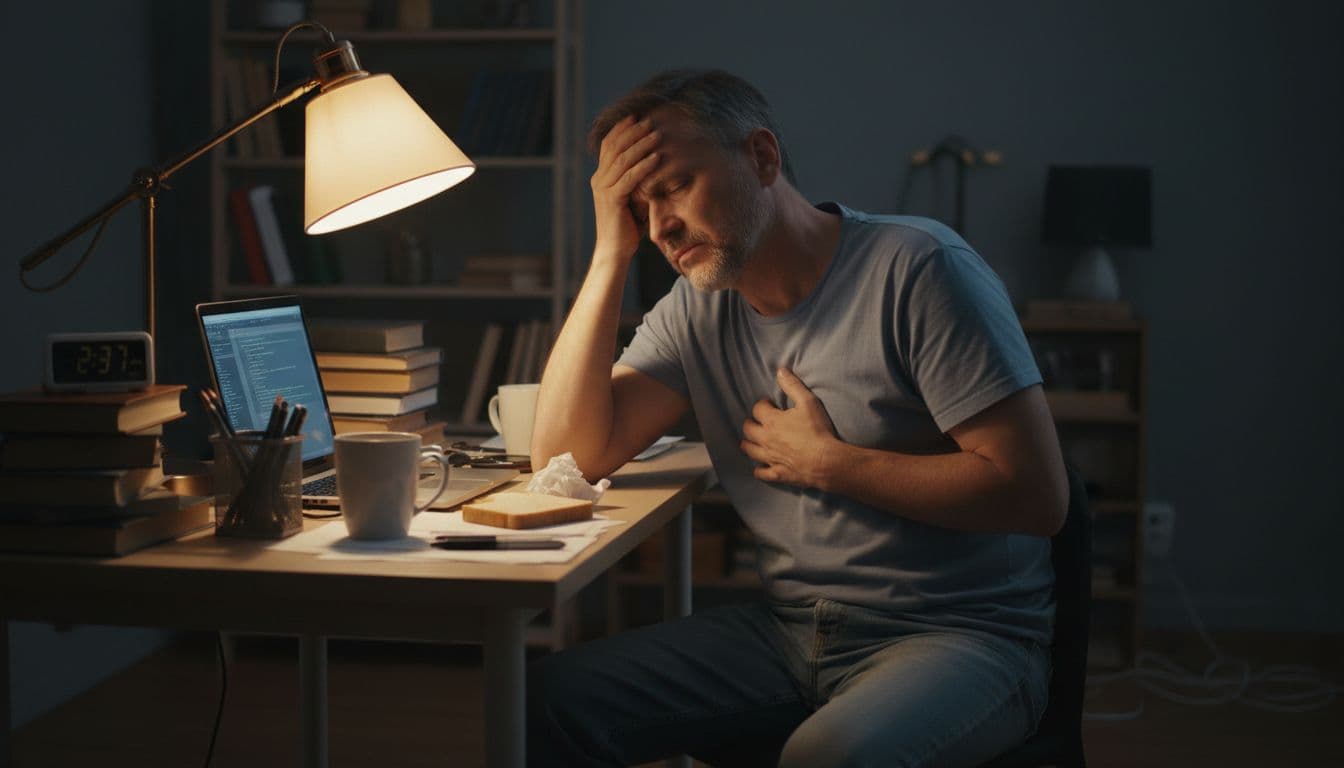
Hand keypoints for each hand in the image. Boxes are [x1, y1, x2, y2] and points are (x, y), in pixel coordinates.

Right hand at [591, 115, 660, 263]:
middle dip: (632, 132)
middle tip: (650, 121)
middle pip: (614, 147)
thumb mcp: (633, 197)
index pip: (608, 145)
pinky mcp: (612, 200)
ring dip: (641, 145)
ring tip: (657, 134)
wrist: (615, 251)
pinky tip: (657, 157)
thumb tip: (655, 160)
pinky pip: (629, 177)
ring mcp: (603, 189)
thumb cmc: (627, 227)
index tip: (638, 117)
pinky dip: (644, 165)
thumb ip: (637, 180)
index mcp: (600, 177)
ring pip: (622, 160)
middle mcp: (599, 180)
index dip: (622, 129)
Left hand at [740, 368, 839, 488]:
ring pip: (749, 450)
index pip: (757, 409)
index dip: (762, 404)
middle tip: (758, 421)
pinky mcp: (776, 473)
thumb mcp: (808, 403)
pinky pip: (760, 473)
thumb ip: (793, 386)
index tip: (769, 404)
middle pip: (748, 429)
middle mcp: (766, 439)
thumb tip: (780, 370)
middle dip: (750, 423)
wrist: (826, 461)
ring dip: (749, 444)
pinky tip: (760, 466)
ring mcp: (770, 458)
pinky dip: (758, 469)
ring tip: (753, 441)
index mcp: (772, 421)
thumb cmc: (818, 430)